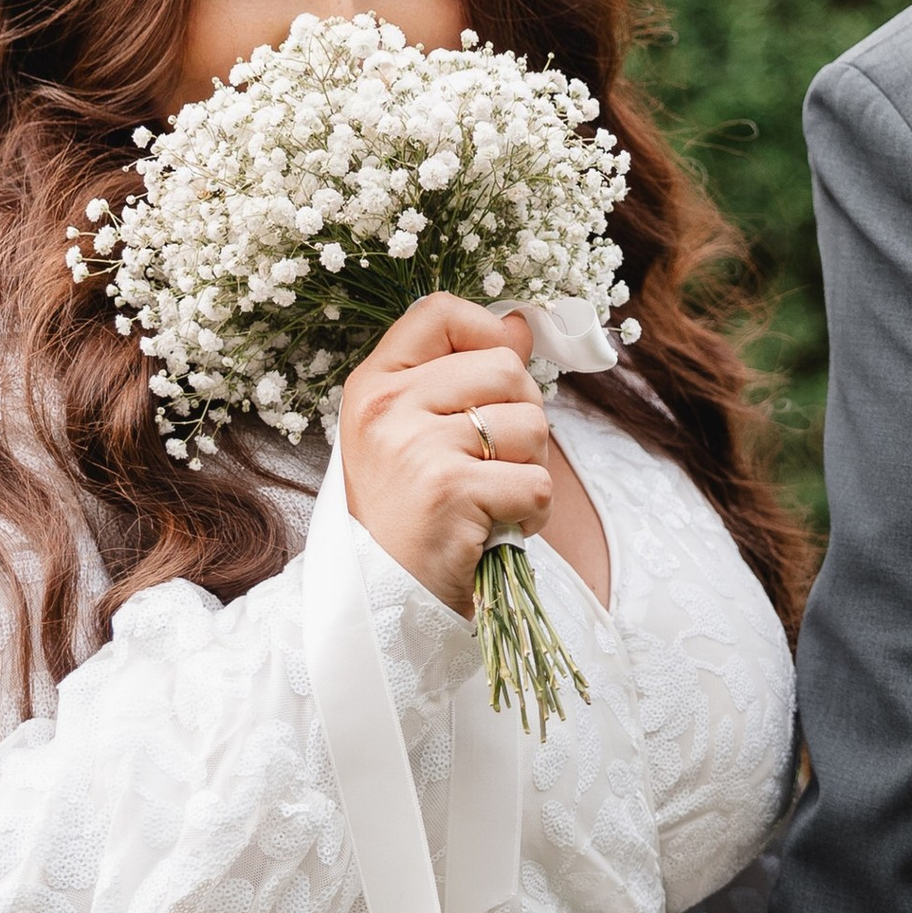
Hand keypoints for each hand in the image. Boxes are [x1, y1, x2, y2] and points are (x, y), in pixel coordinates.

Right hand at [337, 295, 550, 611]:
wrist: (383, 601)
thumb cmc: (409, 514)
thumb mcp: (414, 432)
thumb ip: (461, 374)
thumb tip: (521, 323)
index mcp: (374, 385)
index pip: (439, 311)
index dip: (488, 333)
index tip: (495, 380)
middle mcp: (387, 407)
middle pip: (506, 368)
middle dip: (523, 417)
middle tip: (494, 463)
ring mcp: (417, 447)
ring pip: (531, 424)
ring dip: (529, 468)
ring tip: (490, 498)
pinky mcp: (451, 491)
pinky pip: (537, 482)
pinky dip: (532, 514)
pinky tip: (497, 528)